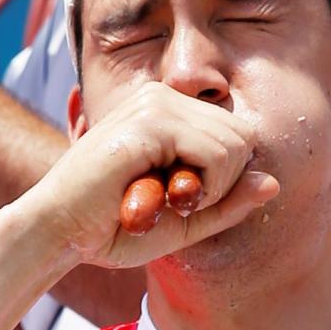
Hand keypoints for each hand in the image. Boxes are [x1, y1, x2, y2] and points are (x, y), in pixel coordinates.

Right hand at [21, 82, 279, 267]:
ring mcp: (156, 103)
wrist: (56, 232)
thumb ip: (227, 203)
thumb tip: (274, 183)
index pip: (238, 136)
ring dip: (212, 189)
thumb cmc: (110, 228)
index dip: (225, 181)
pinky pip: (217, 155)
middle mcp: (163, 96)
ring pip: (237, 144)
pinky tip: (165, 197)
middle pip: (245, 137)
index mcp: (168, 110)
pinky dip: (203, 188)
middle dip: (224, 184)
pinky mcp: (150, 122)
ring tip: (165, 200)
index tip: (182, 200)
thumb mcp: (182, 222)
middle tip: (176, 202)